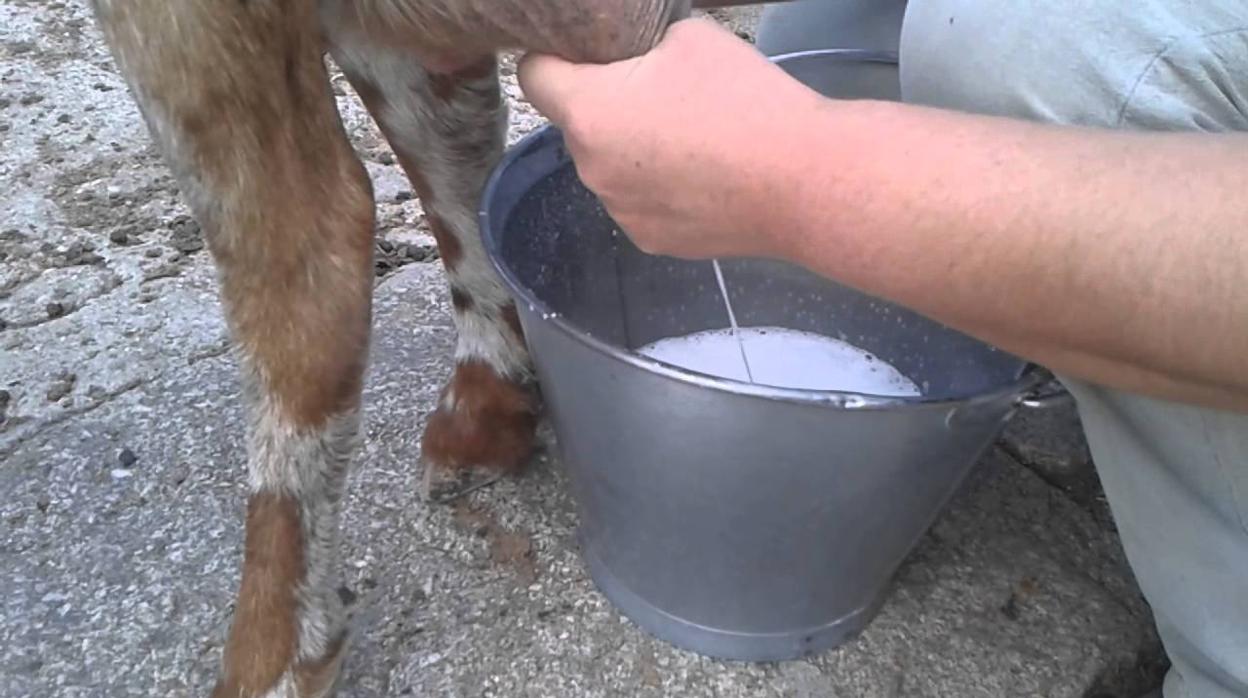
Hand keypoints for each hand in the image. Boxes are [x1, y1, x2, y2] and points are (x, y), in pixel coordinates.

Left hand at [517, 18, 821, 259]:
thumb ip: (642, 39)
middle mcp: (590, 168)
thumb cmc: (746, 101)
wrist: (802, 182)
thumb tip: (634, 49)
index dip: (556, 56)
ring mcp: (619, 211)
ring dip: (632, 149)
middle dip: (606, 105)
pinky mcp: (650, 240)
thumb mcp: (690, 36)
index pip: (534, 75)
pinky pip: (638, 201)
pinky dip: (658, 188)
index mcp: (589, 112)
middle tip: (663, 92)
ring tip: (692, 138)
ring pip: (608, 166)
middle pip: (577, 123)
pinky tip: (703, 176)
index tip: (588, 53)